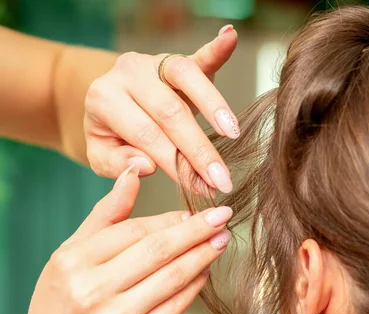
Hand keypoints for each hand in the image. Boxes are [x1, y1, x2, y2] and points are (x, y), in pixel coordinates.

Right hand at [1, 166, 232, 313]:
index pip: (134, 230)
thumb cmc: (59, 308)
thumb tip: (133, 172)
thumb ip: (105, 215)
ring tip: (221, 240)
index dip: (170, 219)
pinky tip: (205, 271)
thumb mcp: (69, 256)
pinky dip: (195, 286)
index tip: (194, 211)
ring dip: (203, 255)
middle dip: (196, 231)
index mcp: (74, 261)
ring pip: (173, 276)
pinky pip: (176, 306)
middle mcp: (93, 289)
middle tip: (222, 217)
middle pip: (158, 250)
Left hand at [84, 25, 238, 194]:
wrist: (107, 98)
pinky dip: (216, 47)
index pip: (147, 136)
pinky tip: (229, 36)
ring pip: (186, 78)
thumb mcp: (101, 154)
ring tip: (232, 133)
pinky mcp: (176, 58)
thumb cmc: (110, 132)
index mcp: (104, 99)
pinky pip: (198, 53)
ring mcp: (153, 61)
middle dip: (199, 149)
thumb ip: (117, 162)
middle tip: (222, 179)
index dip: (176, 164)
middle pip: (170, 112)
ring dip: (214, 105)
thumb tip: (146, 165)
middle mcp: (128, 73)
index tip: (201, 189)